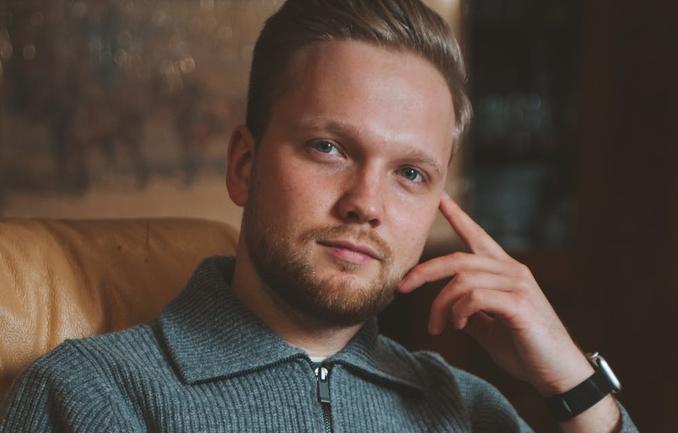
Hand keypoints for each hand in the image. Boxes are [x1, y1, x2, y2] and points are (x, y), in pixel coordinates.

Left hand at [397, 192, 593, 394]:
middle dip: (424, 272)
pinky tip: (459, 326)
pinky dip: (459, 311)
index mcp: (505, 271)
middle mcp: (512, 271)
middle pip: (457, 259)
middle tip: (402, 287)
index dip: (458, 216)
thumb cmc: (525, 350)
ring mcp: (518, 285)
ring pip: (462, 280)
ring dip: (441, 305)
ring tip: (439, 327)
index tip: (441, 199)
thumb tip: (449, 306)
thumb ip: (470, 310)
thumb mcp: (489, 326)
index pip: (477, 236)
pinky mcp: (519, 303)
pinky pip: (475, 297)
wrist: (559, 374)